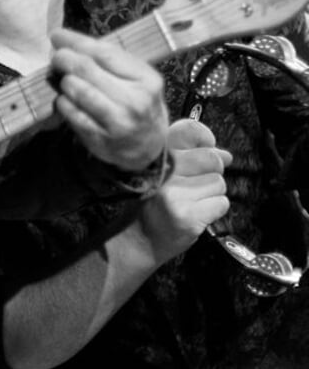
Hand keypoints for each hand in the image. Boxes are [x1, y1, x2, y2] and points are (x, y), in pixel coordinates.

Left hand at [49, 27, 167, 171]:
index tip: (57, 35)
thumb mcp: (137, 78)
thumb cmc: (137, 103)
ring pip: (77, 90)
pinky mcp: (100, 139)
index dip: (75, 41)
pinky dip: (63, 102)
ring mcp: (118, 122)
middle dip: (64, 58)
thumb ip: (108, 58)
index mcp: (146, 80)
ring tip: (64, 79)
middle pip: (86, 69)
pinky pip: (71, 112)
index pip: (104, 53)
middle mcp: (134, 101)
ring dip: (64, 81)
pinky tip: (66, 99)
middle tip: (56, 57)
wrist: (148, 146)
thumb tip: (64, 39)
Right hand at [136, 118, 231, 262]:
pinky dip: (214, 210)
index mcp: (157, 155)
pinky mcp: (188, 215)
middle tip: (194, 186)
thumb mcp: (166, 173)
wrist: (141, 238)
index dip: (204, 137)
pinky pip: (221, 203)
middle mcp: (163, 170)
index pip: (188, 130)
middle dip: (212, 173)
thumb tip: (226, 154)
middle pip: (211, 159)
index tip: (206, 146)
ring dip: (212, 194)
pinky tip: (196, 214)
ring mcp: (175, 193)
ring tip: (191, 202)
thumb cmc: (155, 203)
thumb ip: (194, 159)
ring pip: (218, 183)